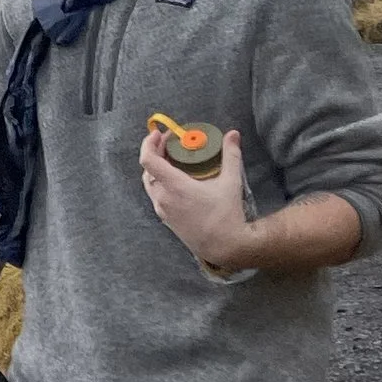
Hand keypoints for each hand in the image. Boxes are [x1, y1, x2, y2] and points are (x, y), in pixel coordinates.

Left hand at [140, 122, 250, 271]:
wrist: (226, 247)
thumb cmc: (227, 214)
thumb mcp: (231, 182)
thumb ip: (231, 155)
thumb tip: (233, 133)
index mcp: (174, 186)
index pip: (148, 160)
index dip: (148, 143)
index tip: (158, 133)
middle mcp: (163, 198)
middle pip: (148, 170)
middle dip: (156, 152)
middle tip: (170, 143)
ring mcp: (163, 211)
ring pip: (150, 184)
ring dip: (156, 169)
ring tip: (172, 159)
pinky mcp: (166, 220)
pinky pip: (156, 196)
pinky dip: (160, 183)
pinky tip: (175, 180)